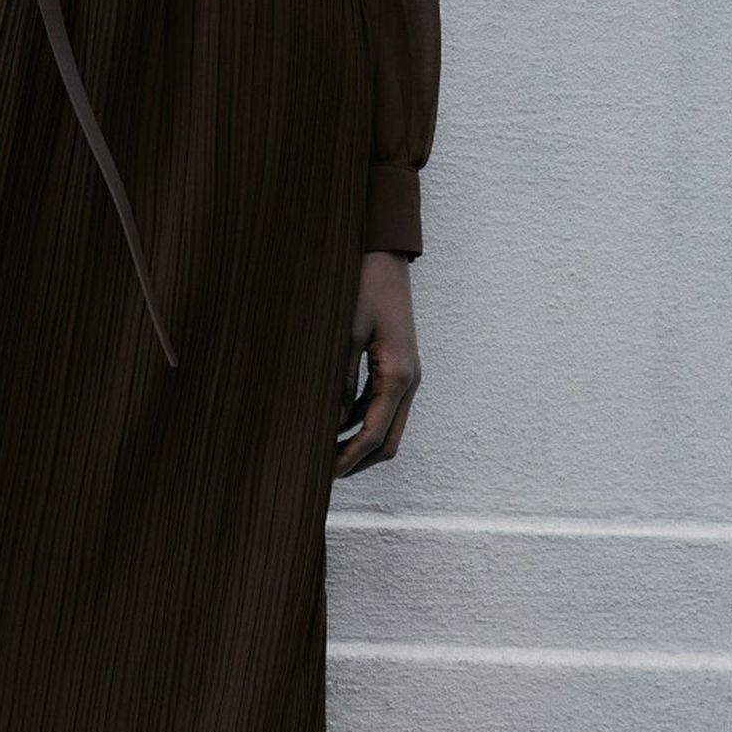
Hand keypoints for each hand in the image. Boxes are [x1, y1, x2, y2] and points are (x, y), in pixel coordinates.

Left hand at [333, 250, 421, 476]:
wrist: (384, 256)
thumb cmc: (362, 288)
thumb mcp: (344, 335)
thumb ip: (339, 382)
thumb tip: (331, 422)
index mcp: (397, 375)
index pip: (375, 434)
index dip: (350, 458)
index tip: (325, 475)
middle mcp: (409, 380)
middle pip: (388, 441)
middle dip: (358, 460)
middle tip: (323, 472)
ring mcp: (406, 374)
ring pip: (387, 425)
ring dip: (360, 443)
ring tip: (324, 451)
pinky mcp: (398, 366)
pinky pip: (382, 405)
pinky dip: (362, 422)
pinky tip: (334, 423)